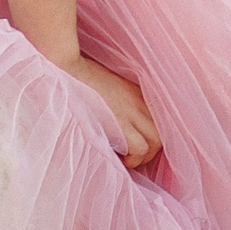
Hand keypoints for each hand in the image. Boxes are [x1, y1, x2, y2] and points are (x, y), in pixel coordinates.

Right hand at [60, 54, 159, 169]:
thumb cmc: (81, 80)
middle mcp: (140, 101)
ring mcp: (132, 111)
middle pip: (163, 131)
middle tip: (136, 157)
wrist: (67, 70)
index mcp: (138, 92)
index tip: (140, 145)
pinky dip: (133, 159)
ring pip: (156, 141)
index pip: (160, 119)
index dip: (152, 136)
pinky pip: (140, 149)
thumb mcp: (109, 87)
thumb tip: (121, 121)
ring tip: (128, 159)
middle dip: (152, 149)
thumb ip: (121, 101)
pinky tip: (120, 158)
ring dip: (144, 156)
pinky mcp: (122, 124)